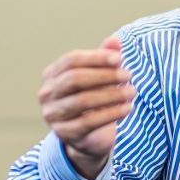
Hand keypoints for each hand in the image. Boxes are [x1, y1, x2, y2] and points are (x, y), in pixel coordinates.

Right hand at [38, 37, 134, 179]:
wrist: (90, 138)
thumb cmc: (94, 100)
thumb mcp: (99, 77)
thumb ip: (105, 58)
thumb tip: (115, 41)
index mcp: (51, 75)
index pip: (71, 60)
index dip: (96, 57)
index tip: (119, 59)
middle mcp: (47, 94)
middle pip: (74, 79)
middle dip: (104, 76)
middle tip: (128, 75)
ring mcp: (53, 115)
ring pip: (82, 101)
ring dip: (111, 95)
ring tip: (132, 92)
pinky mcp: (65, 134)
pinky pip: (89, 122)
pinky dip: (111, 113)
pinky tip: (127, 108)